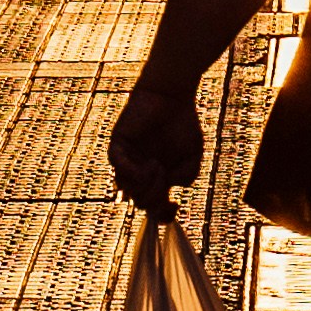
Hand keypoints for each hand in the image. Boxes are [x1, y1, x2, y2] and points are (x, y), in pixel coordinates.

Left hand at [107, 84, 201, 209]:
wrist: (173, 95)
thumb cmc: (183, 123)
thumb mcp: (193, 156)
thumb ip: (186, 176)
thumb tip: (171, 187)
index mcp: (156, 179)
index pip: (153, 207)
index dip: (162, 215)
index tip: (174, 207)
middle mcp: (139, 172)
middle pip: (140, 201)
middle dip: (154, 200)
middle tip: (165, 182)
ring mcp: (127, 160)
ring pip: (127, 188)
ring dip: (144, 185)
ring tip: (158, 167)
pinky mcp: (118, 144)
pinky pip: (117, 164)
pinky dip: (131, 171)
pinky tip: (148, 166)